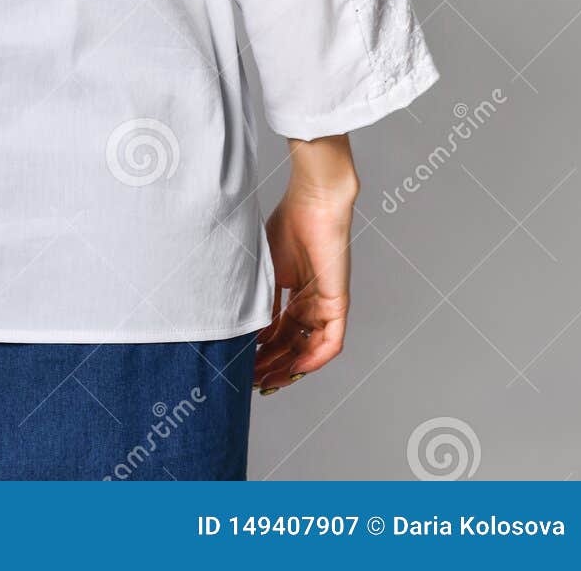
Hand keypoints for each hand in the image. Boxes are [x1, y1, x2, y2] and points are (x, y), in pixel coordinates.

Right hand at [254, 136, 357, 395]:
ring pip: (310, 347)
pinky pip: (331, 341)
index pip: (279, 331)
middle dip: (272, 364)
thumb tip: (243, 328)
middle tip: (252, 378)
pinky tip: (296, 369)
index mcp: (294, 292)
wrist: (313, 201)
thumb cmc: (288, 222)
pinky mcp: (338, 302)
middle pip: (292, 343)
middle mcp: (310, 302)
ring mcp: (325, 303)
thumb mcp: (265, 266)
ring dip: (290, 366)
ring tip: (268, 378)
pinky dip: (315, 358)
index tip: (244, 363)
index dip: (263, 350)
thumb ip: (259, 296)